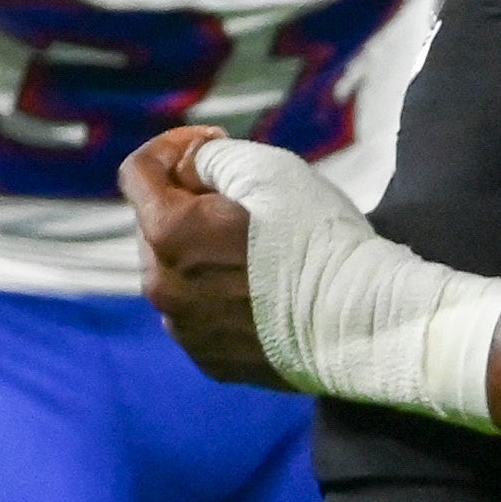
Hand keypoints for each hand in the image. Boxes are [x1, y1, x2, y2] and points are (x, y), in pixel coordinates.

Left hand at [124, 127, 500, 426]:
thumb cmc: (319, 240)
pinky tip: (263, 286)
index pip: (137, 172)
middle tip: (247, 194)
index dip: (174, 145)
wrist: (363, 325)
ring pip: (177, 270)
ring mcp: (184, 330)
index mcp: (167, 234)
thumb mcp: (267, 169)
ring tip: (258, 244)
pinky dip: (219, 290)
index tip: (216, 142)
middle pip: (155, 223)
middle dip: (189, 198)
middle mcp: (161, 286)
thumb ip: (211, 158)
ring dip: (202, 247)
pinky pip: (199, 311)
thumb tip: (189, 168)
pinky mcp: (210, 359)